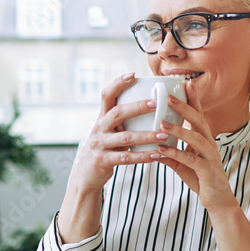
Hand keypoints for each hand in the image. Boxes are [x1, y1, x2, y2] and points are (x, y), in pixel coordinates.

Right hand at [67, 73, 170, 191]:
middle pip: (117, 113)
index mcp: (101, 118)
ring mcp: (100, 145)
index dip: (118, 84)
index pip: (106, 95)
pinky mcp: (103, 161)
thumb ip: (122, 121)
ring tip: (164, 134)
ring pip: (125, 137)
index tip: (133, 74)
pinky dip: (143, 156)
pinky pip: (126, 158)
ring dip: (147, 135)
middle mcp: (99, 129)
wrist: (85, 176)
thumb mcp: (109, 132)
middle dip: (138, 107)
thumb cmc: (104, 150)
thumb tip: (148, 105)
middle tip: (157, 103)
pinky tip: (157, 155)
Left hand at [153, 94, 236, 211]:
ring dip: (178, 129)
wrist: (218, 200)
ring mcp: (210, 156)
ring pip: (196, 138)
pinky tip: (161, 150)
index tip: (183, 83)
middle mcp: (209, 144)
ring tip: (161, 123)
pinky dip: (175, 153)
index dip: (192, 99)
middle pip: (199, 120)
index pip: (198, 115)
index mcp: (204, 138)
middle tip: (168, 96)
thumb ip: (171, 153)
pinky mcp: (207, 170)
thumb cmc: (201, 178)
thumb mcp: (183, 163)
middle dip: (184, 107)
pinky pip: (191, 159)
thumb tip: (153, 145)